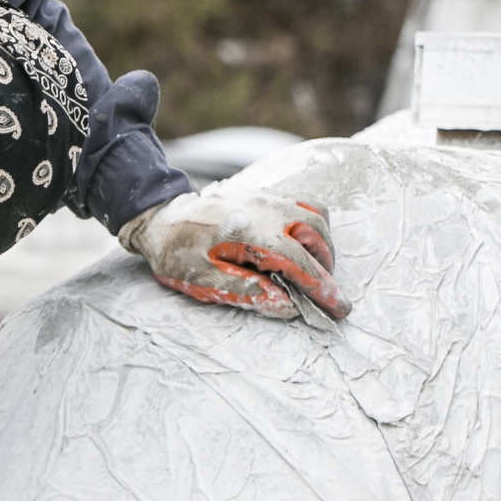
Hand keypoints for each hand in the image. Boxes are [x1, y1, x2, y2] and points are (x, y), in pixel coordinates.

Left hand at [119, 187, 349, 320]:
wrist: (160, 218)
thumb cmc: (178, 252)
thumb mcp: (204, 280)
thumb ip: (246, 291)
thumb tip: (287, 306)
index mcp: (253, 235)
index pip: (302, 264)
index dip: (323, 289)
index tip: (340, 308)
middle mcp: (267, 211)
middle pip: (317, 236)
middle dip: (325, 266)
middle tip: (321, 290)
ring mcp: (268, 197)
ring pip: (316, 214)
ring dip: (322, 242)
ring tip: (313, 267)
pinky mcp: (265, 192)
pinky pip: (303, 202)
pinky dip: (313, 223)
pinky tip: (301, 242)